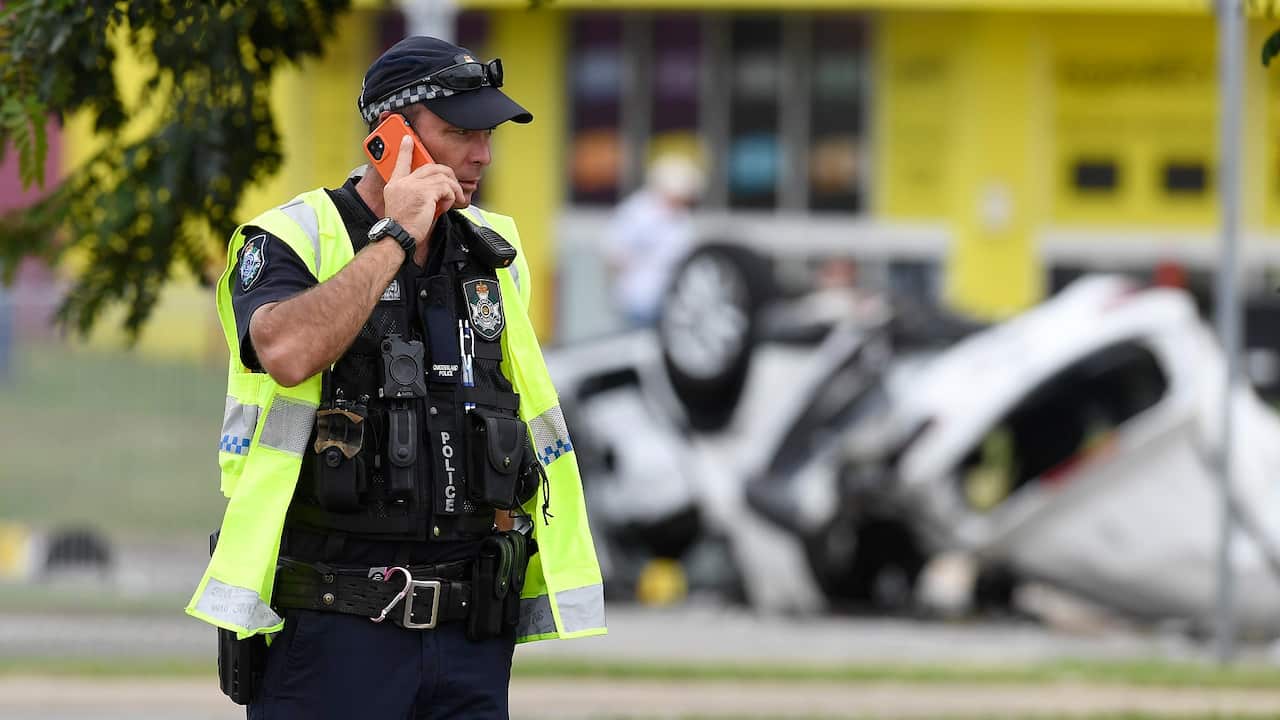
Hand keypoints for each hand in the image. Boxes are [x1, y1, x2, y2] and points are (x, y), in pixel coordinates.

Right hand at [382, 135, 464, 251]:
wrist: (398, 236)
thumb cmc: (402, 227)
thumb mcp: (402, 206)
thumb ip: (412, 194)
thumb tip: (432, 194)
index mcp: (395, 184)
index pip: (400, 161)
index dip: (405, 149)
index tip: (408, 139)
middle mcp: (403, 182)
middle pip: (430, 167)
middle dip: (446, 174)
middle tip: (453, 185)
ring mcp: (413, 186)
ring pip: (442, 177)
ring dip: (452, 188)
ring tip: (453, 199)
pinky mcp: (425, 193)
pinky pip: (445, 188)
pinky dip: (450, 196)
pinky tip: (446, 205)